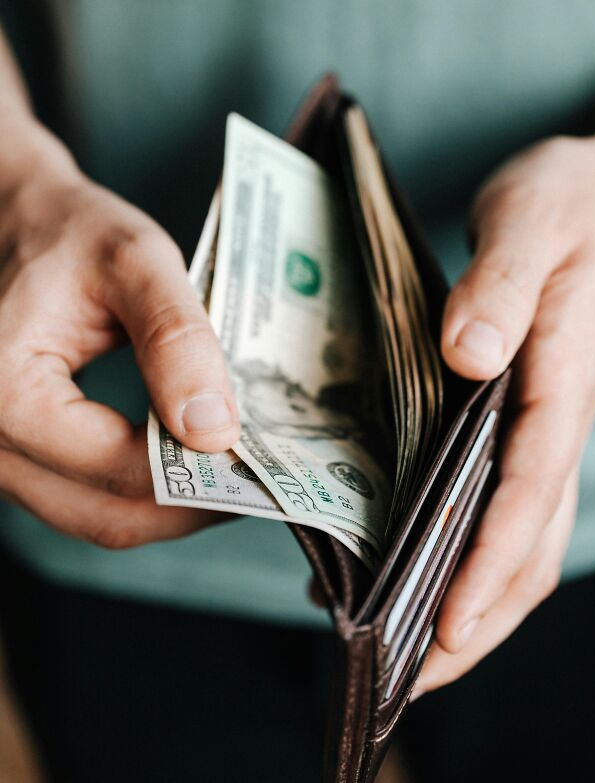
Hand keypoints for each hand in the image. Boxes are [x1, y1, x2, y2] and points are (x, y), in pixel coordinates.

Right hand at [0, 123, 238, 547]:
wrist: (12, 221)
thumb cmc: (67, 232)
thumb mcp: (133, 262)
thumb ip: (176, 341)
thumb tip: (214, 431)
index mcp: (5, 391)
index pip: (117, 467)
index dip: (195, 476)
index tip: (256, 464)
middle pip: (105, 515)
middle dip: (189, 507)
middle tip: (254, 483)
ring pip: (94, 517)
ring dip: (168, 507)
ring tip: (227, 476)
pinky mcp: (17, 454)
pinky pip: (82, 497)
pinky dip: (138, 492)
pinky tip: (183, 465)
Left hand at [414, 105, 594, 695]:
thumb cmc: (578, 201)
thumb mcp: (530, 222)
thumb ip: (498, 288)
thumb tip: (469, 356)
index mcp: (563, 381)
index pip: (529, 494)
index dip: (488, 566)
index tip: (442, 629)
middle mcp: (563, 417)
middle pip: (533, 543)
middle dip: (481, 617)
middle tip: (415, 676)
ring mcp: (555, 421)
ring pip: (529, 534)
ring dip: (482, 597)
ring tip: (417, 646)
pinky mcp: (538, 411)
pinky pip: (516, 499)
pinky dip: (480, 547)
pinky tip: (433, 558)